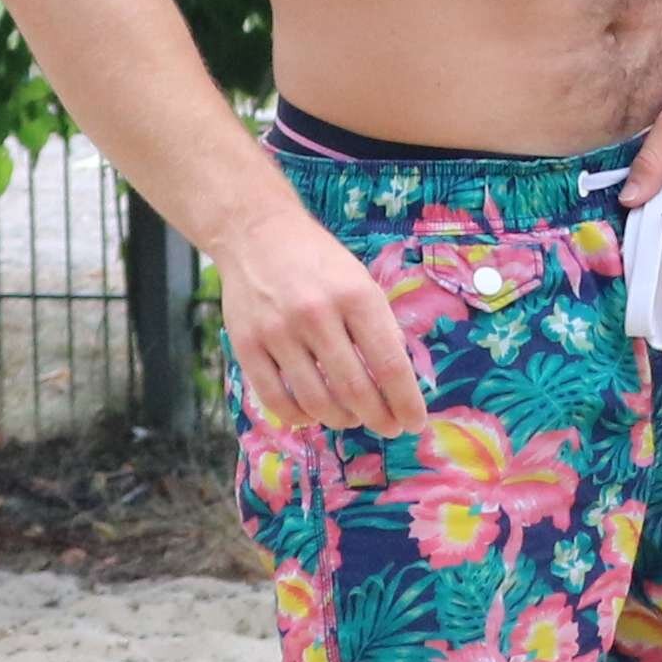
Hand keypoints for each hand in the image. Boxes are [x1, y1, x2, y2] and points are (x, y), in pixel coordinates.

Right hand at [208, 203, 427, 436]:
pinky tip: (312, 414)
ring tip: (351, 418)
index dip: (406, 401)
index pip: (390, 364)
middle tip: (388, 427)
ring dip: (341, 420)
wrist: (256, 234)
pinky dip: (299, 417)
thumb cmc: (318, 261)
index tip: (414, 422)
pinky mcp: (247, 345)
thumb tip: (399, 380)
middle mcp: (317, 314)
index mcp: (355, 296)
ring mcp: (278, 332)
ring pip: (317, 401)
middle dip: (378, 418)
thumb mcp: (361, 281)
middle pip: (355, 389)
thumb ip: (379, 326)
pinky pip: (276, 400)